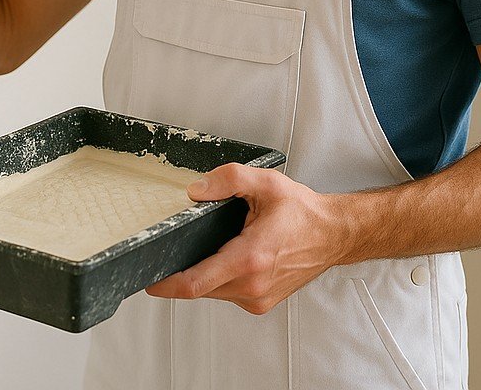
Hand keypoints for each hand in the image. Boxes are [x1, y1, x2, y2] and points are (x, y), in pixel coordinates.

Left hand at [145, 163, 347, 314]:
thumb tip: (195, 189)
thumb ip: (228, 179)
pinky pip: (227, 292)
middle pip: (199, 288)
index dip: (166, 284)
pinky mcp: (260, 302)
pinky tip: (224, 256)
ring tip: (202, 247)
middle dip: (180, 272)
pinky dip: (218, 277)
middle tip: (167, 251)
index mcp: (250, 259)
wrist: (332, 234)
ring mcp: (257, 298)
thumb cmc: (302, 211)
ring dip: (201, 274)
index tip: (147, 280)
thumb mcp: (265, 182)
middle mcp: (252, 286)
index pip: (195, 283)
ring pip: (212, 291)